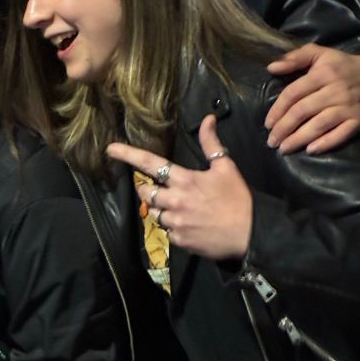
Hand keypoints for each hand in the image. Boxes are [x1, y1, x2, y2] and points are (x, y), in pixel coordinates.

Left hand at [107, 115, 251, 260]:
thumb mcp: (226, 167)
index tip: (110, 149)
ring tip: (180, 209)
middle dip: (148, 190)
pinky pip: (166, 232)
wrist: (249, 233)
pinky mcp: (178, 241)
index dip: (128, 155)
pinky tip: (189, 225)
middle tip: (163, 190)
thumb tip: (207, 119)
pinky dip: (173, 228)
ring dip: (161, 209)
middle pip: (145, 192)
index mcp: (184, 179)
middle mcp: (174, 200)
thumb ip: (211, 143)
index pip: (150, 163)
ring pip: (154, 213)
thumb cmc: (238, 198)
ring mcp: (175, 222)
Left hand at [265, 44, 359, 154]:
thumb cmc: (342, 66)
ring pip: (319, 125)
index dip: (278, 109)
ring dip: (299, 139)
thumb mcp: (319, 54)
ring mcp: (348, 106)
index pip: (294, 93)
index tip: (268, 124)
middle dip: (284, 128)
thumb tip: (271, 68)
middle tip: (272, 141)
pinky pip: (340, 134)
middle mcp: (335, 90)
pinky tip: (310, 150)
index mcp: (323, 73)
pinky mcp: (359, 120)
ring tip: (284, 149)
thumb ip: (295, 58)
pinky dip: (325, 143)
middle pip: (303, 111)